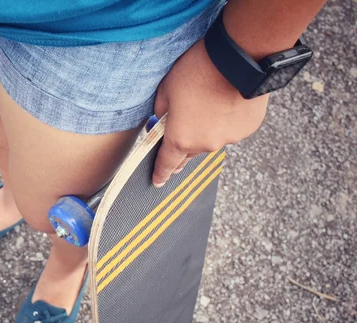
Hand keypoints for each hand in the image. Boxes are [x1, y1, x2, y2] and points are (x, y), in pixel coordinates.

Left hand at [152, 39, 268, 186]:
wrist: (239, 60)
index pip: (166, 164)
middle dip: (183, 143)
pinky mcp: (247, 129)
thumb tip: (164, 120)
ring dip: (207, 128)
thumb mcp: (166, 89)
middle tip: (182, 128)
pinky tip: (225, 100)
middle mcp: (205, 145)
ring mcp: (228, 139)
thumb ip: (161, 112)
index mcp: (180, 139)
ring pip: (211, 139)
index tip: (158, 181)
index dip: (160, 173)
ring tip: (208, 102)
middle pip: (189, 152)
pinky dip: (226, 120)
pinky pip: (231, 129)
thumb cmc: (198, 71)